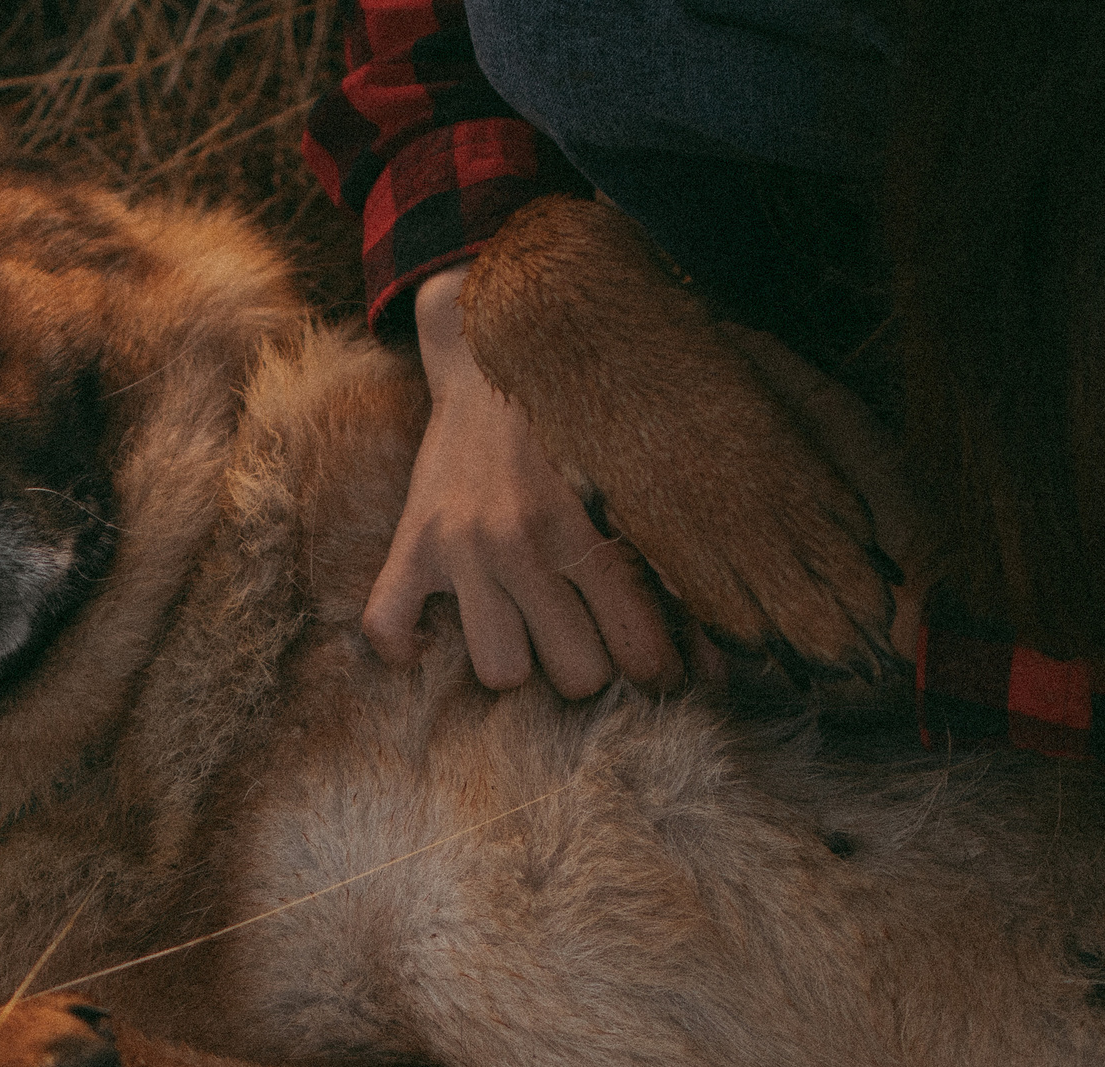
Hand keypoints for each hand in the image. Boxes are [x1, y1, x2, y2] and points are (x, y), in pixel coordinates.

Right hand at [364, 265, 684, 698]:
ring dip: (516, 659)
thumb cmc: (573, 422)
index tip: (658, 672)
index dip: (657, 671)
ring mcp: (459, 548)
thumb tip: (717, 655)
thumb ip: (670, 561)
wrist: (491, 353)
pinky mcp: (413, 543)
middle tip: (587, 637)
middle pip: (574, 674)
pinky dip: (405, 647)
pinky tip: (433, 635)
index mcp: (582, 527)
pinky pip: (387, 628)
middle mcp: (518, 543)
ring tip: (524, 629)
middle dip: (589, 663)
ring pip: (498, 671)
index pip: (636, 644)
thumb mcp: (631, 479)